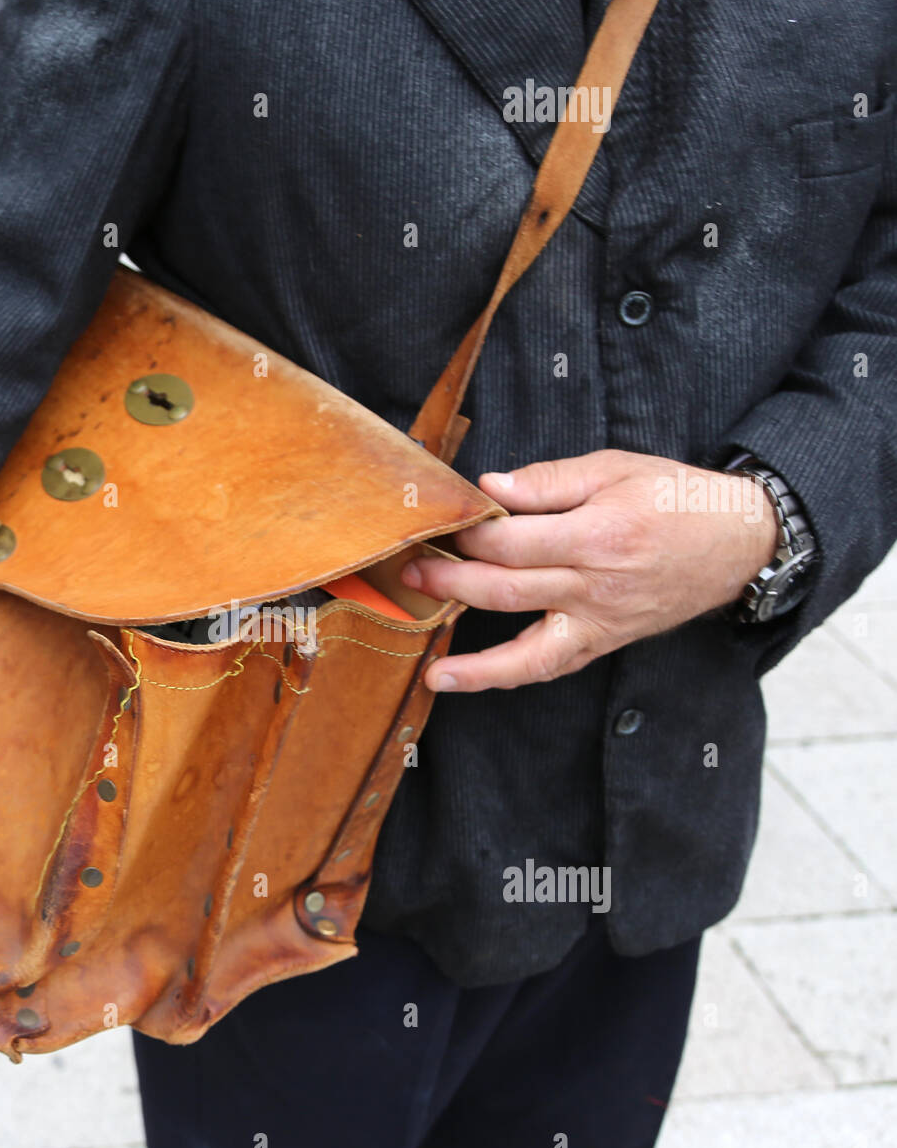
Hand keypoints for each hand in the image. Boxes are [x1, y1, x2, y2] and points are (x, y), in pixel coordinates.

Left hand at [403, 449, 780, 692]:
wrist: (737, 542)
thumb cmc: (676, 499)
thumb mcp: (617, 467)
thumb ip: (550, 480)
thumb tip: (491, 487)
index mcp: (596, 534)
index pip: (511, 540)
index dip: (468, 533)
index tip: (440, 523)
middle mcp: (595, 585)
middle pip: (506, 591)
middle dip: (450, 584)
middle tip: (409, 575)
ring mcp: (600, 622)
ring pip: (526, 652)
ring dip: (474, 664)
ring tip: (432, 670)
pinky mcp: (605, 642)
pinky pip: (551, 667)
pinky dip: (509, 677)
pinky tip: (470, 679)